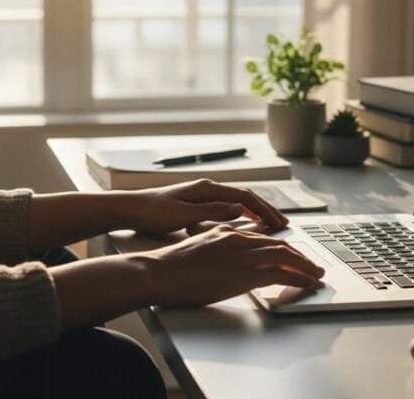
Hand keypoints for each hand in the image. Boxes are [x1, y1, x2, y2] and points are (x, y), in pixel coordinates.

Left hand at [124, 179, 288, 235]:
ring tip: (270, 224)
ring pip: (237, 202)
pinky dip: (240, 215)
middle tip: (282, 223)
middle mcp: (207, 189)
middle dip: (265, 210)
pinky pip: (226, 208)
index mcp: (207, 189)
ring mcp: (202, 196)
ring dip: (255, 212)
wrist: (130, 209)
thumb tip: (240, 209)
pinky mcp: (196, 205)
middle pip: (245, 198)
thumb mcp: (184, 215)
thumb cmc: (153, 212)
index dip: (264, 210)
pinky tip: (244, 224)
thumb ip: (212, 212)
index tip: (279, 222)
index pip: (245, 197)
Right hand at [137, 225, 324, 307]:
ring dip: (305, 266)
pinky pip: (280, 273)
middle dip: (299, 256)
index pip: (262, 237)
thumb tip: (223, 258)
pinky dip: (299, 278)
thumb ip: (215, 249)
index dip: (281, 247)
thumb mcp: (197, 249)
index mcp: (226, 232)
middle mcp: (237, 239)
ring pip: (284, 256)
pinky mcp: (243, 273)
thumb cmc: (170, 267)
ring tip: (317, 275)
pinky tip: (307, 283)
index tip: (293, 255)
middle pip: (278, 245)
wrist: (156, 273)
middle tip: (312, 266)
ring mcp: (241, 255)